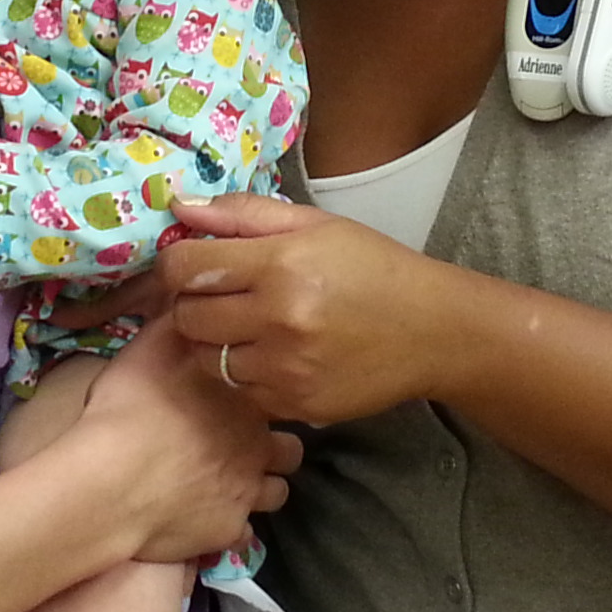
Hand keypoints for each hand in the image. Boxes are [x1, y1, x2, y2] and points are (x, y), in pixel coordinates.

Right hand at [64, 318, 298, 566]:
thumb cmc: (130, 407)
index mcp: (246, 400)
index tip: (244, 405)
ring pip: (277, 494)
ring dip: (259, 488)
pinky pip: (245, 534)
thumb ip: (181, 325)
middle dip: (275, 450)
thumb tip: (196, 304)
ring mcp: (247, 494)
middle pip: (291, 451)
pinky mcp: (227, 532)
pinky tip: (210, 517)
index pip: (281, 397)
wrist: (110, 480)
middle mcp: (258, 447)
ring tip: (231, 483)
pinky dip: (232, 525)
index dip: (264, 402)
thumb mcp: (152, 346)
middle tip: (245, 447)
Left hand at [156, 194, 461, 427]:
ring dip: (216, 341)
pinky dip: (246, 373)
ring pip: (207, 359)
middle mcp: (278, 321)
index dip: (177, 264)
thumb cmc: (374, 268)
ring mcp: (285, 369)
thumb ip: (242, 215)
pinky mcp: (295, 405)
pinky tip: (274, 354)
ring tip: (249, 325)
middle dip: (193, 302)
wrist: (433, 331)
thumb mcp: (315, 225)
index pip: (186, 268)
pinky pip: (240, 390)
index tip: (192, 264)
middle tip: (221, 294)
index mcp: (281, 266)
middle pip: (188, 317)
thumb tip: (179, 205)